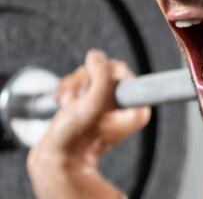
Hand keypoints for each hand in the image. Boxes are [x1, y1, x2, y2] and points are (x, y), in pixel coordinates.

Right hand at [27, 49, 150, 198]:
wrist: (56, 157)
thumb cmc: (77, 136)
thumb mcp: (94, 102)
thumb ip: (102, 74)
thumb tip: (96, 55)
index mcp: (136, 107)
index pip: (122, 71)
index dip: (104, 75)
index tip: (93, 92)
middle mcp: (125, 104)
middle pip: (104, 70)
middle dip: (85, 81)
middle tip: (79, 99)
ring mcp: (106, 103)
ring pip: (89, 75)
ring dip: (73, 86)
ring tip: (69, 104)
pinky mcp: (90, 103)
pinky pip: (79, 83)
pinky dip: (67, 90)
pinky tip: (64, 103)